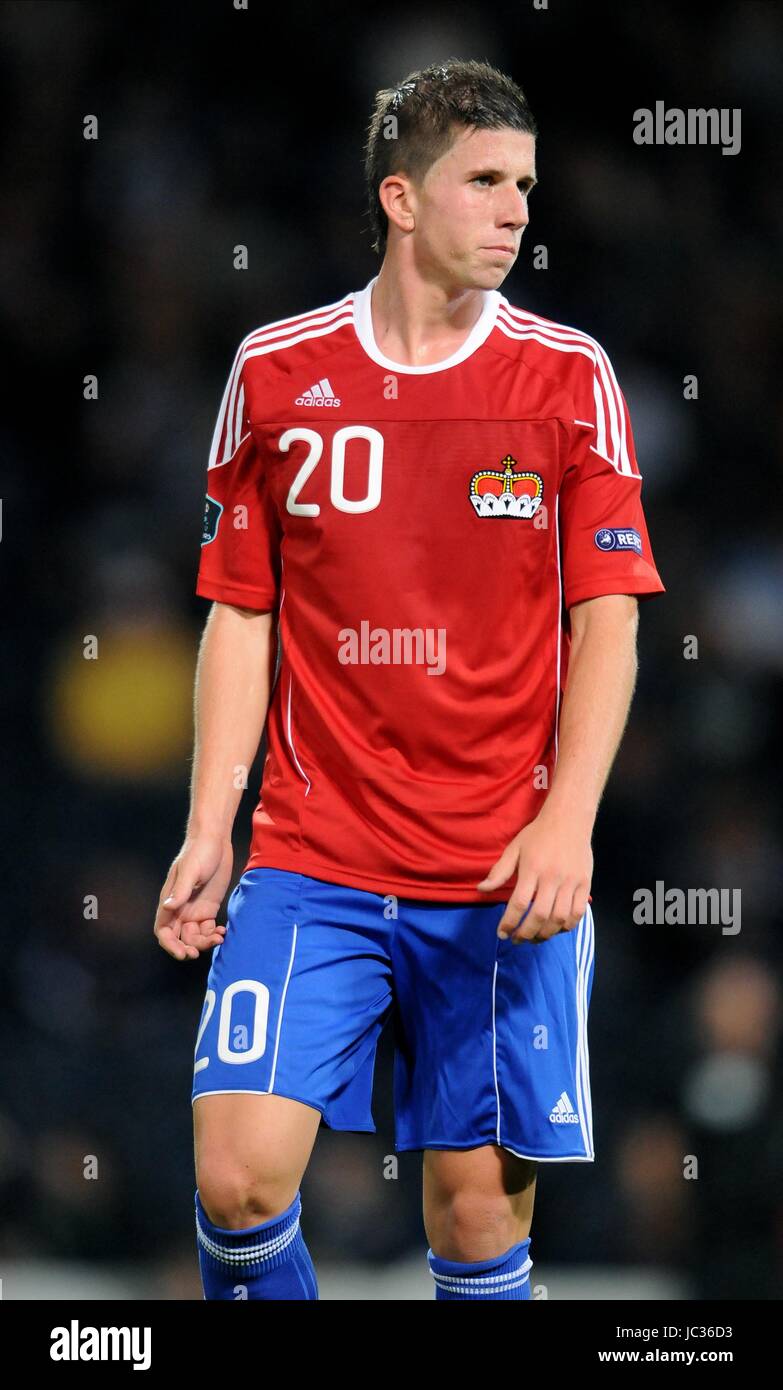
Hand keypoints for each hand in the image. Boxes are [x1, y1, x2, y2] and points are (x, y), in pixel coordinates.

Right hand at [154, 833, 232, 961]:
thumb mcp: (191, 870)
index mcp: (170, 900)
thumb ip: (181, 890)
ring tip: (219, 938)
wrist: (215, 840)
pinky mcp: (209, 907)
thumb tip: (167, 907)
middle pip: (179, 938)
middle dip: (187, 948)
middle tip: (199, 952)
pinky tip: (223, 932)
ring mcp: (194, 909)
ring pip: (195, 936)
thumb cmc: (199, 851)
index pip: (163, 930)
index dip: (169, 944)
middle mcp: (180, 908)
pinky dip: (214, 935)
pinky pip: (208, 929)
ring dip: (204, 942)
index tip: (183, 953)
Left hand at [476, 807, 592, 943]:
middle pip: (540, 915)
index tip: (502, 933)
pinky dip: (567, 926)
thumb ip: (499, 871)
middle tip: (517, 939)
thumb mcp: (514, 848)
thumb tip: (481, 890)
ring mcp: (571, 882)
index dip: (509, 923)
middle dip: (526, 933)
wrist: (569, 818)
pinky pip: (578, 912)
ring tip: (534, 937)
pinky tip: (556, 928)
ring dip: (546, 934)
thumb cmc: (538, 834)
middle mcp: (553, 878)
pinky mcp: (585, 884)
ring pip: (560, 918)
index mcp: (532, 869)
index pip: (519, 903)